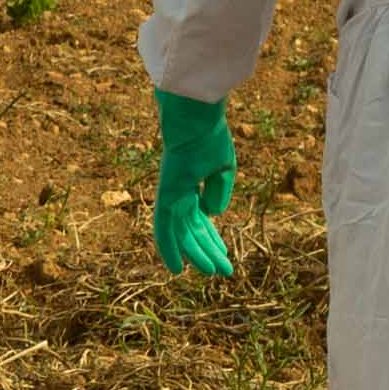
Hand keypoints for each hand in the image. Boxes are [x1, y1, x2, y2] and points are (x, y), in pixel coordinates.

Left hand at [149, 90, 239, 281]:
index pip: (200, 220)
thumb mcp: (223, 167)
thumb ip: (218, 192)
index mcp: (190, 185)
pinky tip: (176, 268)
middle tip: (223, 272)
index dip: (213, 239)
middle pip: (192, 230)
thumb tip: (211, 215)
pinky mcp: (164, 197)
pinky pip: (163, 228)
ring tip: (213, 272)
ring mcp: (170, 196)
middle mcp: (178, 194)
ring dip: (197, 255)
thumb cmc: (209, 135)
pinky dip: (168, 249)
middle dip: (208, 251)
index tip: (225, 257)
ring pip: (181, 234)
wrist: (194, 117)